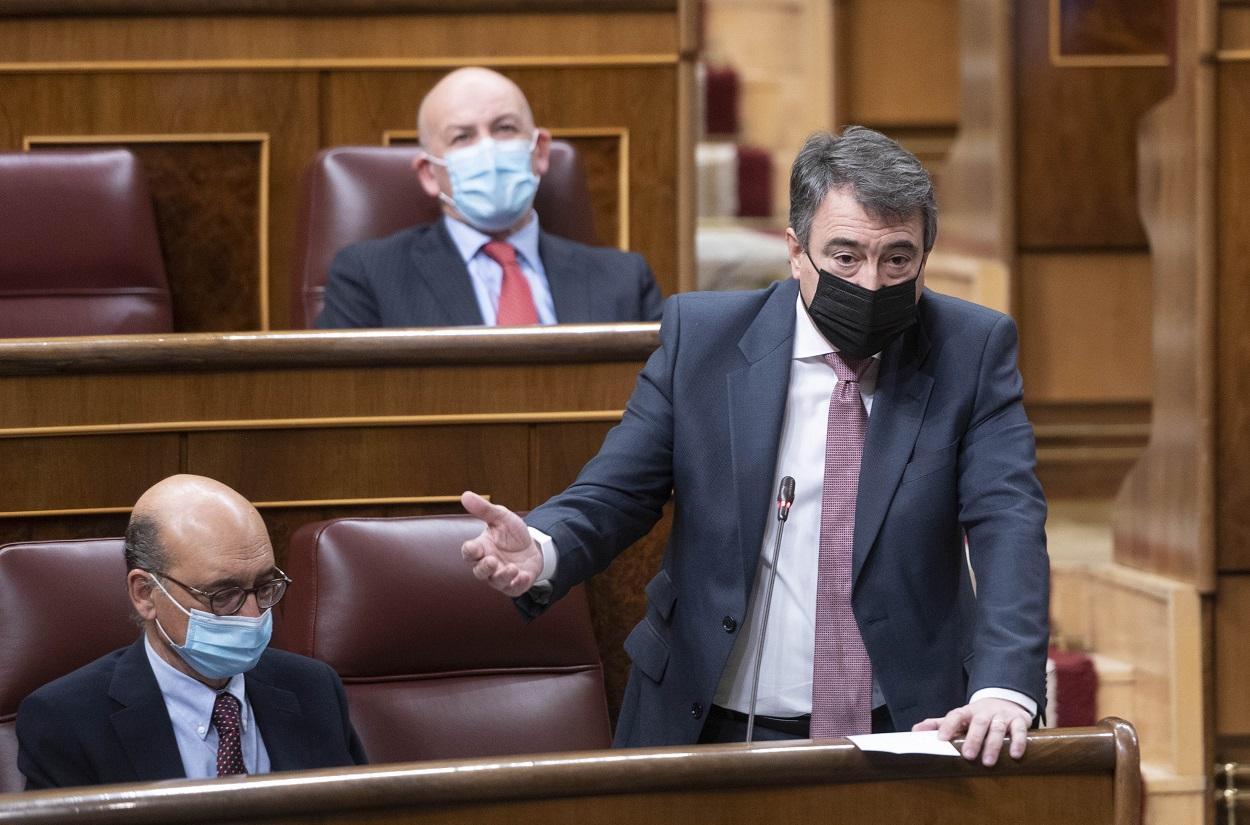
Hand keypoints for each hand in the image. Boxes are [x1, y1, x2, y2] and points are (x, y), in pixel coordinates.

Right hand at [460, 491, 543, 596]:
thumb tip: (465, 495)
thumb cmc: (511, 533)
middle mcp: (488, 565)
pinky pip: (513, 588)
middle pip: (479, 572)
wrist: (533, 545)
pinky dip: (518, 584)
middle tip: (492, 561)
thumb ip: (484, 509)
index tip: (473, 547)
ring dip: (503, 576)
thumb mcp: (501, 517)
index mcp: (481, 548)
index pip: (469, 552)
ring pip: (496, 582)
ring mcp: (500, 576)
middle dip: (484, 568)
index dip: (469, 551)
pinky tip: (524, 576)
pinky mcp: (514, 584)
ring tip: (512, 568)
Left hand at [912, 698, 1030, 765]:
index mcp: (967, 712)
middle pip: (978, 723)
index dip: (947, 726)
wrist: (1005, 702)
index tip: (941, 740)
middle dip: (973, 739)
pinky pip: (1019, 730)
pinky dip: (1018, 742)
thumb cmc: (977, 717)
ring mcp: (1002, 715)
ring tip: (988, 762)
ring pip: (998, 728)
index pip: (955, 716)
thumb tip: (915, 731)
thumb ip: (939, 724)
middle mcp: (984, 712)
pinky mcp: (1019, 720)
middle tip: (968, 756)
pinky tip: (1015, 755)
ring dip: (993, 745)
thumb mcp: (959, 718)